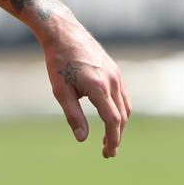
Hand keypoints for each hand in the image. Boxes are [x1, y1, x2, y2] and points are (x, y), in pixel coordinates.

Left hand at [40, 20, 130, 157]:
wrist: (63, 32)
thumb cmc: (58, 61)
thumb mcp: (60, 90)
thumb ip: (73, 115)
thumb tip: (83, 139)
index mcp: (99, 87)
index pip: (113, 121)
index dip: (112, 139)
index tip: (108, 153)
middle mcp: (112, 81)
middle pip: (122, 116)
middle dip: (116, 136)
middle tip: (107, 151)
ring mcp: (116, 74)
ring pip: (125, 106)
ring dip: (120, 124)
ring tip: (109, 137)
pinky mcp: (115, 70)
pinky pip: (123, 95)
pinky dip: (119, 109)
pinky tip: (109, 116)